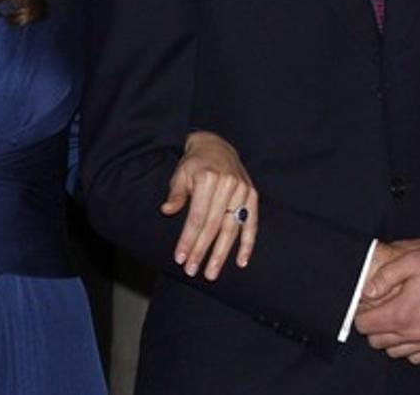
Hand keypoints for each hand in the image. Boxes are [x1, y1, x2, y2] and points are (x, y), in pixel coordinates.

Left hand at [160, 130, 258, 280]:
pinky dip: (247, 244)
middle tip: (192, 271)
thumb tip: (166, 210)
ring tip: (211, 273)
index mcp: (207, 178)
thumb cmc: (194, 164)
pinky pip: (252, 223)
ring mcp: (243, 189)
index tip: (180, 258)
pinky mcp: (253, 195)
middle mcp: (228, 184)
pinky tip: (241, 261)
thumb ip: (176, 194)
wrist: (217, 146)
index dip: (188, 239)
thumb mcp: (180, 174)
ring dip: (221, 254)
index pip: (197, 217)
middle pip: (213, 226)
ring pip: (231, 228)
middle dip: (201, 251)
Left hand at [354, 240, 419, 363]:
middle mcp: (415, 333)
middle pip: (377, 342)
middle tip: (379, 310)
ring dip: (390, 338)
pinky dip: (409, 348)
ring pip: (395, 352)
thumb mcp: (412, 259)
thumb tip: (368, 290)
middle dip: (373, 327)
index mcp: (403, 313)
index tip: (365, 305)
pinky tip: (412, 329)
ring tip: (395, 319)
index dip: (361, 314)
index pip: (365, 326)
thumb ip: (386, 276)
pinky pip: (417, 357)